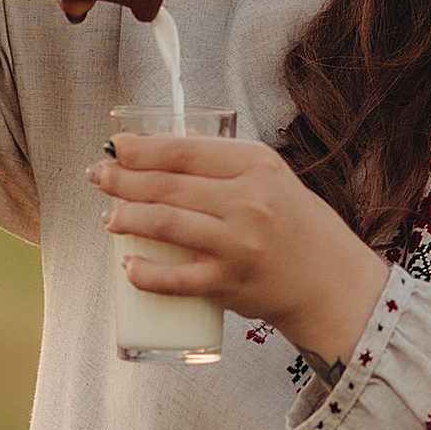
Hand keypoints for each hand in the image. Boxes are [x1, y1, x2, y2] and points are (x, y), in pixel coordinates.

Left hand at [88, 136, 387, 369]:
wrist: (330, 282)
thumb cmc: (296, 226)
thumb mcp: (270, 178)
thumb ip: (224, 165)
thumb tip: (162, 152)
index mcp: (257, 165)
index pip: (184, 151)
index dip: (141, 148)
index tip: (116, 146)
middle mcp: (247, 201)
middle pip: (167, 185)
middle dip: (122, 179)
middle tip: (99, 176)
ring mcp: (237, 244)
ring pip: (165, 224)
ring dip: (126, 218)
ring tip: (109, 217)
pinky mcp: (229, 283)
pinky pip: (174, 278)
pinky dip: (145, 272)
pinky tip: (128, 265)